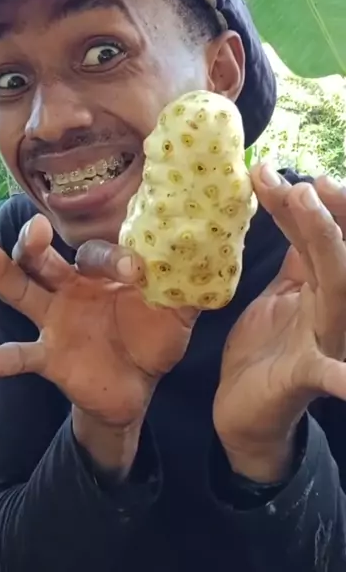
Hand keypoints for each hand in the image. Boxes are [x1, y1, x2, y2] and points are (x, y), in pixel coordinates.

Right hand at [0, 214, 197, 432]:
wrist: (138, 387)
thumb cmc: (153, 337)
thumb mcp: (176, 313)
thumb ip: (187, 286)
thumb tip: (213, 253)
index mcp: (102, 273)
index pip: (99, 254)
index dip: (114, 259)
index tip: (135, 271)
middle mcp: (72, 288)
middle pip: (45, 257)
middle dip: (35, 241)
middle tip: (32, 226)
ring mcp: (55, 320)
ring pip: (21, 290)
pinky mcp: (48, 356)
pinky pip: (18, 356)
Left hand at [213, 164, 345, 481]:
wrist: (246, 411)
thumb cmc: (266, 347)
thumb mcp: (281, 291)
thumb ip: (296, 253)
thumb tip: (291, 195)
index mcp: (324, 287)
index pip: (324, 236)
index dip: (312, 202)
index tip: (280, 170)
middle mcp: (334, 308)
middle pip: (340, 252)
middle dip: (329, 211)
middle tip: (306, 178)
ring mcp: (327, 342)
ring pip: (337, 286)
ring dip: (326, 242)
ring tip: (307, 201)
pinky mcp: (307, 376)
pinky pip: (328, 374)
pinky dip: (342, 377)